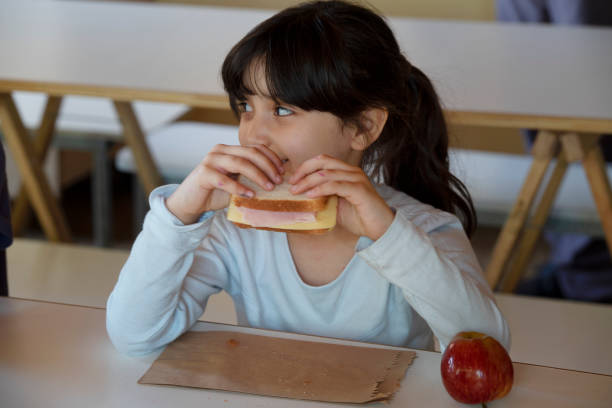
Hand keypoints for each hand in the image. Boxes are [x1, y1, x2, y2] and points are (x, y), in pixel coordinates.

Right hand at [166, 144, 283, 223]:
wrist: (191, 202)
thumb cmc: (217, 192)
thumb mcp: (237, 182)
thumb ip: (251, 178)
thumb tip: (277, 180)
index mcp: (230, 150)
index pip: (255, 148)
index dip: (271, 158)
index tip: (282, 171)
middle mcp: (220, 151)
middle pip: (250, 153)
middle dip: (267, 166)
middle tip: (277, 181)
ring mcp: (210, 160)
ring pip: (239, 163)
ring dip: (257, 176)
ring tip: (268, 187)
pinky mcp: (203, 174)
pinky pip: (224, 179)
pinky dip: (239, 187)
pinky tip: (250, 195)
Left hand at [288, 155, 393, 239]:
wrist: (380, 229)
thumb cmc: (358, 217)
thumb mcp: (335, 205)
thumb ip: (322, 197)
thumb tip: (301, 197)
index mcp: (346, 172)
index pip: (322, 160)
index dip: (305, 167)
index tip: (292, 180)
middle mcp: (352, 171)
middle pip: (323, 161)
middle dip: (304, 170)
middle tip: (292, 184)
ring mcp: (357, 179)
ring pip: (327, 173)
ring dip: (308, 181)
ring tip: (296, 191)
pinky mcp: (360, 190)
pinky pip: (336, 185)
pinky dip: (321, 189)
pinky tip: (310, 195)